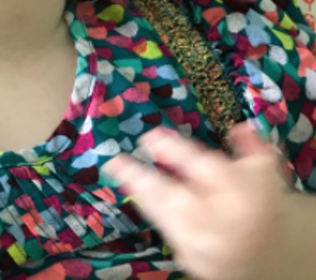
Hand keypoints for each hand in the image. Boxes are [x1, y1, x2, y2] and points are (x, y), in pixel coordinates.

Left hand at [103, 124, 307, 279]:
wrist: (276, 251)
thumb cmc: (261, 199)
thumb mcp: (263, 165)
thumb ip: (248, 144)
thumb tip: (235, 125)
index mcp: (239, 191)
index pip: (205, 169)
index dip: (174, 151)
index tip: (148, 136)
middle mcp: (223, 222)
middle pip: (179, 199)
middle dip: (143, 179)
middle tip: (114, 161)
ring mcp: (210, 247)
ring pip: (168, 220)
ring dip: (141, 195)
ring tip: (117, 172)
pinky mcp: (199, 264)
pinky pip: (172, 238)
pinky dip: (155, 216)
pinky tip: (138, 198)